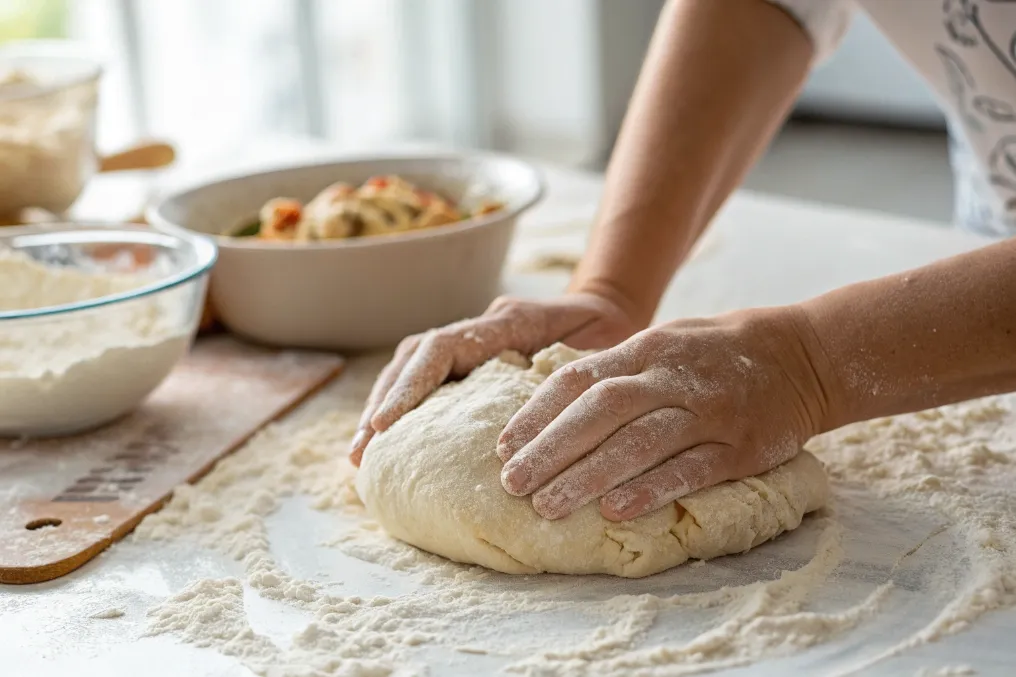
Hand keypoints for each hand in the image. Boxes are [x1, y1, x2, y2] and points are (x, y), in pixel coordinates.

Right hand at [349, 292, 641, 464]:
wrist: (609, 313)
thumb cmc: (606, 335)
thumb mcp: (596, 349)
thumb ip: (566, 368)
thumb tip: (541, 417)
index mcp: (504, 324)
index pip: (441, 349)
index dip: (410, 386)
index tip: (385, 425)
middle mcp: (479, 330)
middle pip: (414, 358)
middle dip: (383, 404)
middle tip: (359, 453)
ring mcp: (472, 345)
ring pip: (414, 369)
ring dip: (386, 409)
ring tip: (361, 455)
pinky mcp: (472, 365)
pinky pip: (431, 384)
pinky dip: (407, 412)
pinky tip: (393, 446)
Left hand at [496, 307, 827, 520]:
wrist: (804, 355)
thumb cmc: (716, 354)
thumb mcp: (664, 342)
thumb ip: (615, 368)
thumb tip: (552, 401)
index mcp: (647, 348)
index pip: (579, 378)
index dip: (538, 413)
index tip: (504, 445)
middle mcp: (673, 377)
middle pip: (602, 410)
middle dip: (552, 448)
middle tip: (512, 482)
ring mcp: (709, 412)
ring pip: (640, 442)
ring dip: (588, 475)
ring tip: (548, 506)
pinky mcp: (740, 447)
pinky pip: (691, 469)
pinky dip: (651, 489)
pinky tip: (615, 511)